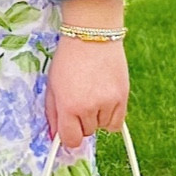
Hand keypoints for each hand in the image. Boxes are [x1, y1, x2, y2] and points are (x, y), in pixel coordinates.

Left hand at [45, 38, 128, 153]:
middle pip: (87, 133)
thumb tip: (55, 136)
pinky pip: (117, 123)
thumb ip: (53, 114)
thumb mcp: (53, 85)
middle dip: (81, 122)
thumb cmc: (68, 59)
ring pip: (102, 127)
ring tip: (93, 94)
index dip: (69, 136)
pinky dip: (111, 117)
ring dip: (97, 117)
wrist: (92, 35)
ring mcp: (108, 103)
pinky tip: (105, 101)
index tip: (69, 129)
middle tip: (80, 99)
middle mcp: (89, 108)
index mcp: (68, 106)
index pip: (71, 140)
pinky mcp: (123, 97)